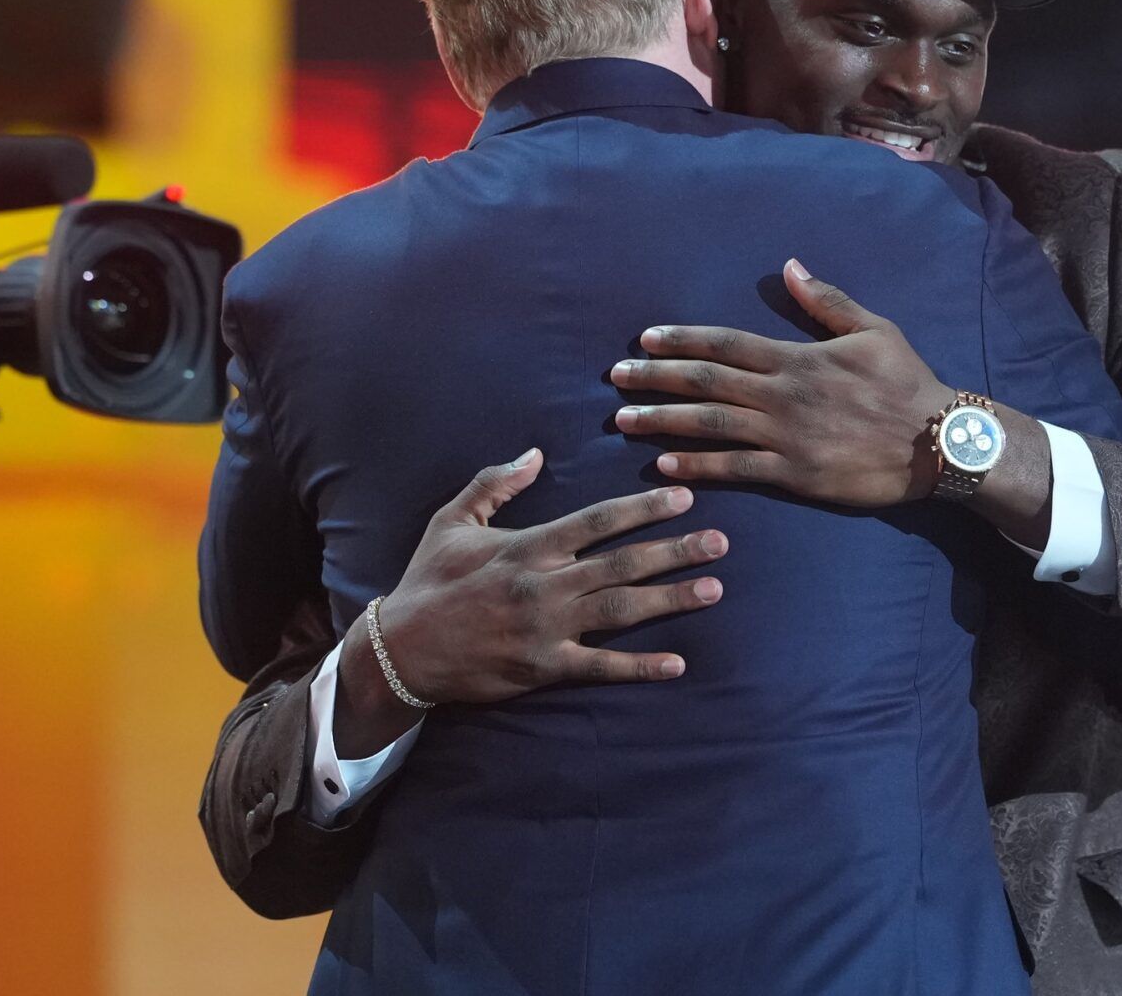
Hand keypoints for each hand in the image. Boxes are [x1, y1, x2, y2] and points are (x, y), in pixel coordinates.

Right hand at [335, 448, 728, 756]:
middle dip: (674, 551)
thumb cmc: (429, 579)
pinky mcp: (543, 668)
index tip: (683, 496)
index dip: (643, 507)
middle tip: (721, 541)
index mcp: (527, 546)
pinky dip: (639, 666)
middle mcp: (543, 586)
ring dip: (669, 599)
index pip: (597, 521)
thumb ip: (494, 483)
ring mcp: (546, 630)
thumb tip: (535, 453)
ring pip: (619, 611)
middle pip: (621, 563)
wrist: (400, 649)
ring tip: (713, 588)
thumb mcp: (452, 520)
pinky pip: (600, 668)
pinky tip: (677, 662)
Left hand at [609, 259, 954, 506]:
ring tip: (622, 418)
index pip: (727, 344)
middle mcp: (784, 395)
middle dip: (655, 378)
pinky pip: (736, 469)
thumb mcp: (874, 329)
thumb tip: (791, 266)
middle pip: (706, 383)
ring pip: (711, 426)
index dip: (683, 340)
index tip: (646, 339)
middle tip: (614, 378)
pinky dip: (697, 466)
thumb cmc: (908, 383)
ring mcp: (786, 437)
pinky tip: (663, 464)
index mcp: (797, 358)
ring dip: (662, 420)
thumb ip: (826, 300)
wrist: (940, 442)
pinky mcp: (795, 475)